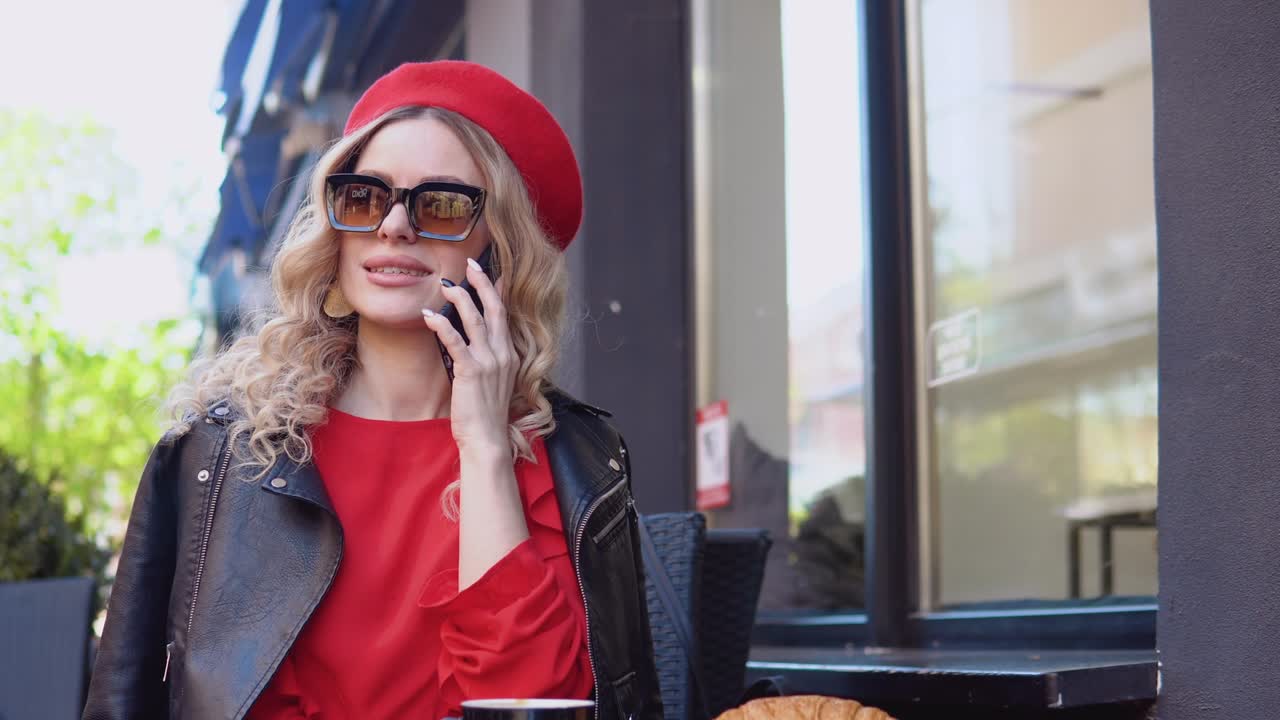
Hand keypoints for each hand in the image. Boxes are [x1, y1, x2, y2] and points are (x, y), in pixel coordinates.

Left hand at [421, 257, 514, 459]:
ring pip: (475, 319)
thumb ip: (487, 358)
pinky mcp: (471, 371)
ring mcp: (489, 362)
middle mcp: (503, 354)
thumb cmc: (487, 413)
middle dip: (482, 282)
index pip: (504, 314)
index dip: (496, 291)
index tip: (489, 272)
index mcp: (509, 354)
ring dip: (460, 298)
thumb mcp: (493, 380)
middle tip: (470, 263)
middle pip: (494, 308)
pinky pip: (456, 341)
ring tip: (445, 284)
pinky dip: (441, 325)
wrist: (488, 439)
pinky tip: (428, 316)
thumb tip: (472, 339)